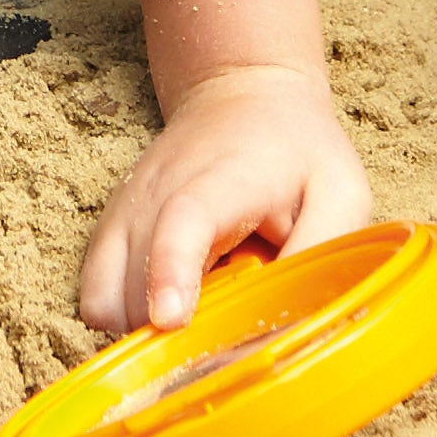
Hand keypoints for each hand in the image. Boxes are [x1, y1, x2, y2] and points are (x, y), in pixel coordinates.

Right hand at [78, 60, 372, 333]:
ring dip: (148, 332)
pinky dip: (125, 321)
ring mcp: (126, 210)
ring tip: (203, 320)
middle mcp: (158, 191)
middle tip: (223, 340)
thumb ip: (320, 251)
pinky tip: (173, 311)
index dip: (171, 270)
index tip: (171, 319)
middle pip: (137, 277)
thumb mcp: (340, 192)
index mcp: (225, 178)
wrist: (242, 97)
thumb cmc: (299, 153)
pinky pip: (95, 297)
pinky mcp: (111, 230)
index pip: (184, 219)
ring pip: (108, 297)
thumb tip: (290, 321)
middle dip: (173, 334)